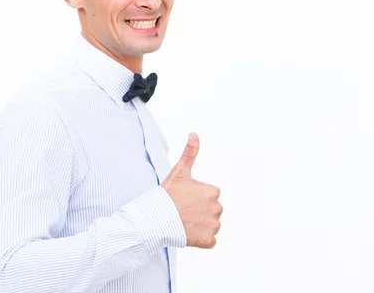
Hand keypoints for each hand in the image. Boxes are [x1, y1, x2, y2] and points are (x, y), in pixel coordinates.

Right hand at [161, 132, 222, 248]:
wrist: (155, 219)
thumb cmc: (167, 194)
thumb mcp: (179, 171)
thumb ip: (190, 153)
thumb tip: (194, 133)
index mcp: (213, 191)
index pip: (209, 196)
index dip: (195, 198)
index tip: (184, 199)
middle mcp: (218, 208)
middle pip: (211, 211)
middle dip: (199, 212)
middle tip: (183, 211)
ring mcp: (214, 225)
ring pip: (210, 225)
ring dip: (200, 225)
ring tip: (184, 222)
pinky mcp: (209, 240)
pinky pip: (209, 240)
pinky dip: (200, 239)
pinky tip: (188, 233)